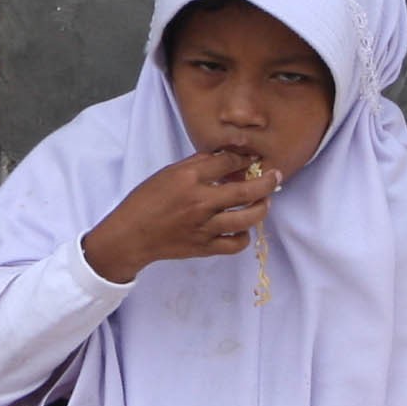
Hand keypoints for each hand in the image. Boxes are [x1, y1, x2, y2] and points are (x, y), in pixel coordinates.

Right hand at [82, 149, 274, 285]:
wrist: (130, 235)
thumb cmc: (145, 201)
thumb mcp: (167, 174)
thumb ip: (196, 166)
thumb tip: (225, 159)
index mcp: (188, 179)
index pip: (227, 163)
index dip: (243, 158)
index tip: (250, 158)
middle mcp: (200, 202)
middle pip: (246, 191)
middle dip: (267, 181)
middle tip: (276, 176)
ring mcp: (204, 227)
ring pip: (247, 218)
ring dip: (261, 208)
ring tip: (264, 202)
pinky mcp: (205, 247)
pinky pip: (236, 244)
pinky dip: (243, 236)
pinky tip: (241, 228)